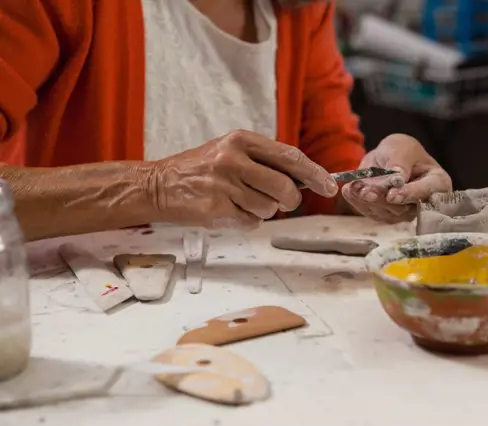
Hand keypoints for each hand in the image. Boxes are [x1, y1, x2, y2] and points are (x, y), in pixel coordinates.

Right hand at [151, 130, 337, 229]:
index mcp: (241, 140)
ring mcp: (223, 185)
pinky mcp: (215, 208)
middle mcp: (233, 159)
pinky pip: (250, 222)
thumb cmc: (200, 169)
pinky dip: (246, 221)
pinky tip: (229, 210)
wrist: (158, 185)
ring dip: (262, 211)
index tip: (329, 186)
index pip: (290, 156)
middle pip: (285, 188)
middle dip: (289, 201)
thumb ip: (265, 161)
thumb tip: (305, 178)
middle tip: (280, 201)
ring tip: (240, 201)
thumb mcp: (231, 152)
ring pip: (269, 209)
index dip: (314, 173)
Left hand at [341, 134, 451, 222]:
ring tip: (353, 187)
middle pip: (403, 207)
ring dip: (366, 201)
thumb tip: (397, 178)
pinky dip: (357, 202)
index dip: (409, 194)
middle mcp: (422, 202)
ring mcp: (403, 213)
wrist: (385, 159)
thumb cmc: (400, 150)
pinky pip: (371, 212)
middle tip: (366, 191)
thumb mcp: (401, 147)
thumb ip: (400, 161)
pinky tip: (349, 190)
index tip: (393, 195)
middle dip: (381, 199)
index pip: (426, 191)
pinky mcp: (385, 216)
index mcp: (437, 183)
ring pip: (385, 213)